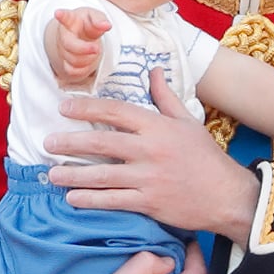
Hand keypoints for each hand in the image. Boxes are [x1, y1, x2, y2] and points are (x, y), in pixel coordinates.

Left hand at [45, 67, 258, 248]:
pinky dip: (90, 200)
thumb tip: (154, 70)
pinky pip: (112, 201)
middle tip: (48, 143)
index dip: (87, 108)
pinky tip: (72, 199)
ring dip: (73, 175)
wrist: (226, 194)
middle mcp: (150, 150)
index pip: (116, 112)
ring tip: (52, 174)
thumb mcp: (187, 121)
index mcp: (158, 127)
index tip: (64, 108)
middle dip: (70, 143)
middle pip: (102, 144)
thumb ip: (165, 97)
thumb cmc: (204, 156)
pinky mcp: (148, 203)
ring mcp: (148, 179)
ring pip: (102, 176)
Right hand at [49, 7, 111, 84]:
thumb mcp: (96, 17)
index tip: (58, 12)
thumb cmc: (88, 24)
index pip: (66, 17)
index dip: (62, 15)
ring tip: (95, 51)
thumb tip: (106, 25)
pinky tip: (89, 62)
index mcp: (72, 20)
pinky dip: (83, 70)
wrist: (81, 35)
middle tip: (97, 48)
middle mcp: (64, 35)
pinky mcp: (66, 62)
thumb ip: (100, 20)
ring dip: (88, 58)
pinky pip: (72, 71)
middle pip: (69, 45)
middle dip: (84, 49)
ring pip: (73, 60)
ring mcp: (63, 50)